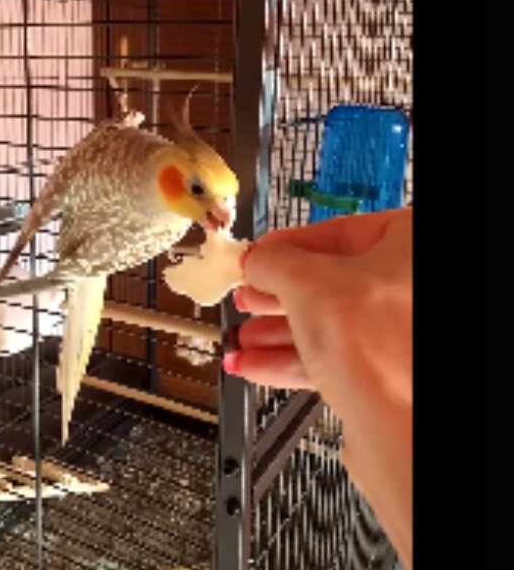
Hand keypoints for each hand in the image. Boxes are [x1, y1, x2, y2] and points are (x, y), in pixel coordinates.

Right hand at [228, 208, 410, 565]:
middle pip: (333, 282)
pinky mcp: (389, 376)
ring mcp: (403, 334)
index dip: (287, 247)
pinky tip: (255, 366)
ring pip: (331, 325)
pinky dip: (293, 361)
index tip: (257, 260)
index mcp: (410, 246)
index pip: (339, 233)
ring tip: (243, 340)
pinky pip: (335, 359)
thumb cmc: (375, 344)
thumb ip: (273, 263)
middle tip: (248, 299)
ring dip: (278, 334)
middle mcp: (412, 288)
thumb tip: (257, 261)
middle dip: (278, 297)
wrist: (397, 422)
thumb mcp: (304, 282)